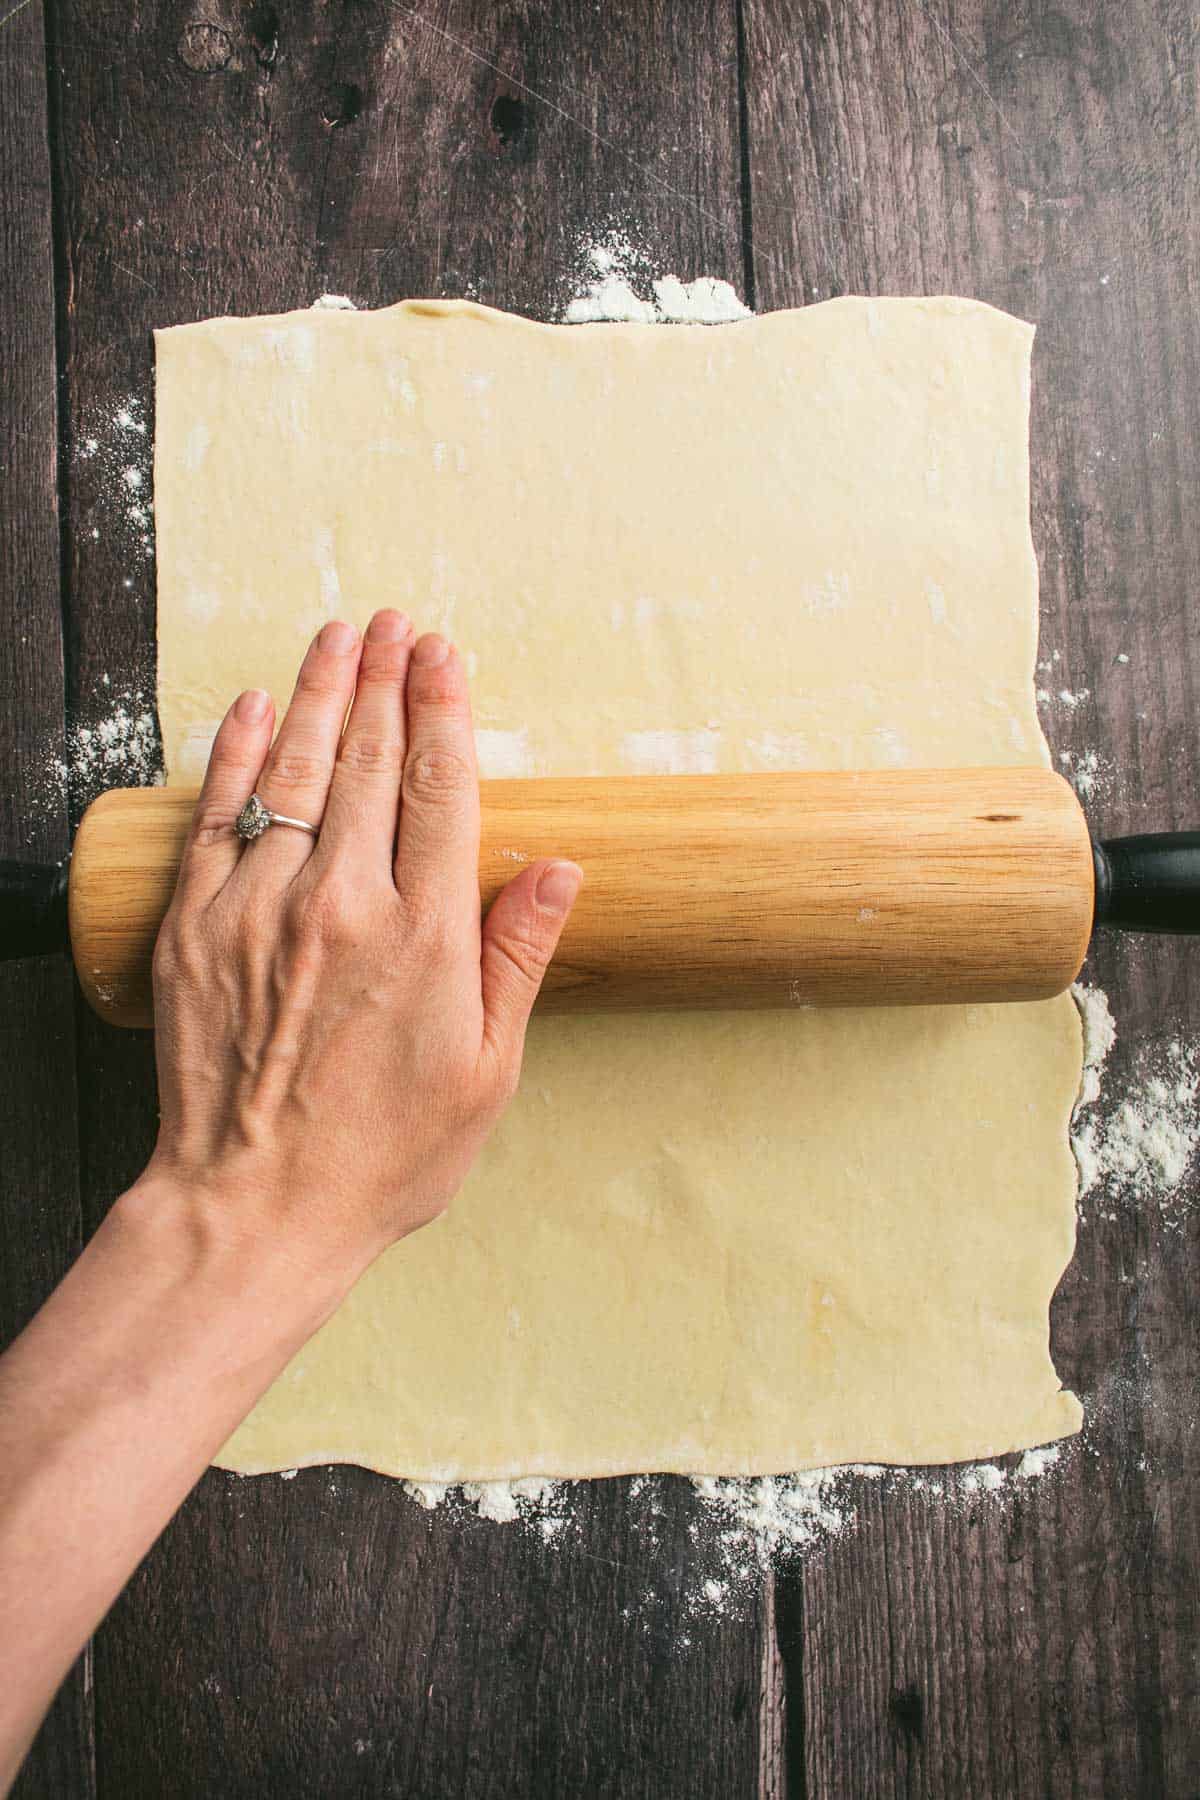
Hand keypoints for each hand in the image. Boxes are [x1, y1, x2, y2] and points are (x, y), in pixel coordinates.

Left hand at [146, 610, 581, 1281]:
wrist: (251, 1209)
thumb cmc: (380, 1157)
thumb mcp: (484, 1073)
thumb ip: (516, 959)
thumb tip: (559, 869)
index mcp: (422, 938)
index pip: (437, 789)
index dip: (443, 711)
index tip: (446, 655)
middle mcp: (340, 905)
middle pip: (365, 762)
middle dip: (383, 680)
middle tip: (395, 624)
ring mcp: (258, 910)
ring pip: (292, 773)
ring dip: (316, 694)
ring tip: (336, 637)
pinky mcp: (194, 927)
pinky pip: (216, 817)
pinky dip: (235, 755)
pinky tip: (252, 709)